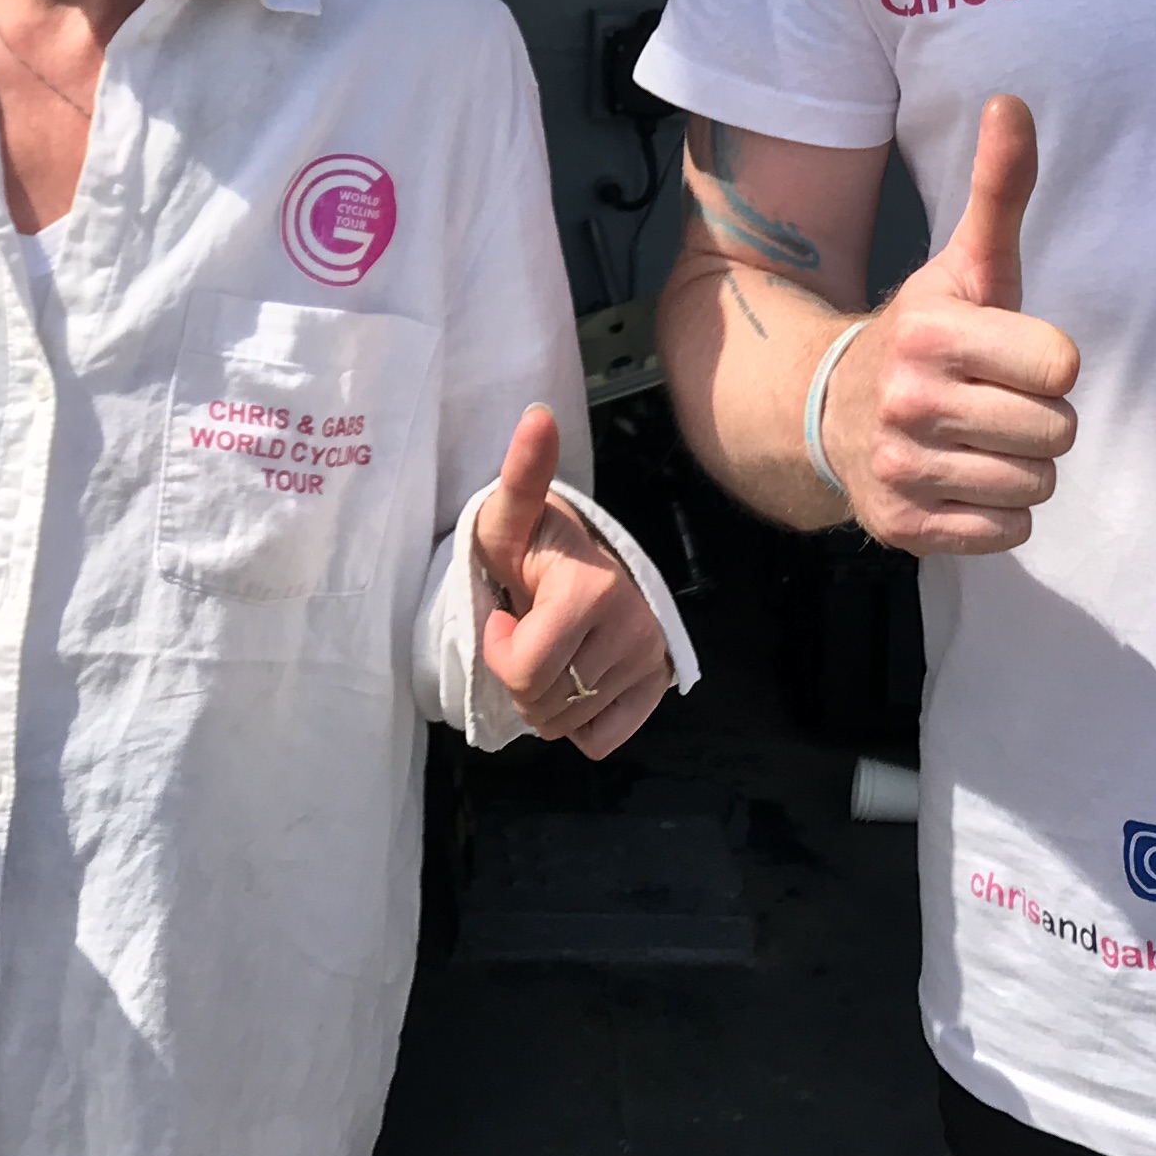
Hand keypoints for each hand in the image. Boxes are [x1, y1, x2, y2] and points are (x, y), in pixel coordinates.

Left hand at [468, 405, 670, 758]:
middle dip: (519, 680)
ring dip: (546, 702)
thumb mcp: (511, 513)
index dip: (499, 652)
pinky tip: (575, 678)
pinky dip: (580, 723)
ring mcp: (649, 660)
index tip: (503, 617)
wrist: (578, 559)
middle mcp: (632, 628)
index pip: (526, 670)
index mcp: (593, 590)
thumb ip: (521, 472)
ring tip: (549, 653)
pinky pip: (603, 740)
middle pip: (544, 704)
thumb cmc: (532, 543)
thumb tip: (537, 415)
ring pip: (570, 725)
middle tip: (527, 636)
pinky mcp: (657, 685)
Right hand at [827, 93, 1081, 556]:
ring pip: (1035, 486)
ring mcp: (902, 468)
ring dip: (1020, 466)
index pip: (1061, 366)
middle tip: (996, 401)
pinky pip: (1005, 533)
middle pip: (1056, 432)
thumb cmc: (928, 336)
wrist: (830, 410)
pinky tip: (962, 479)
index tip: (1012, 354)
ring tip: (979, 439)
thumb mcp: (964, 265)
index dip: (1047, 362)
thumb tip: (1013, 101)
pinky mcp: (902, 526)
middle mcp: (911, 400)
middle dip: (1037, 418)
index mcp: (934, 331)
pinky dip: (996, 513)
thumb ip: (998, 190)